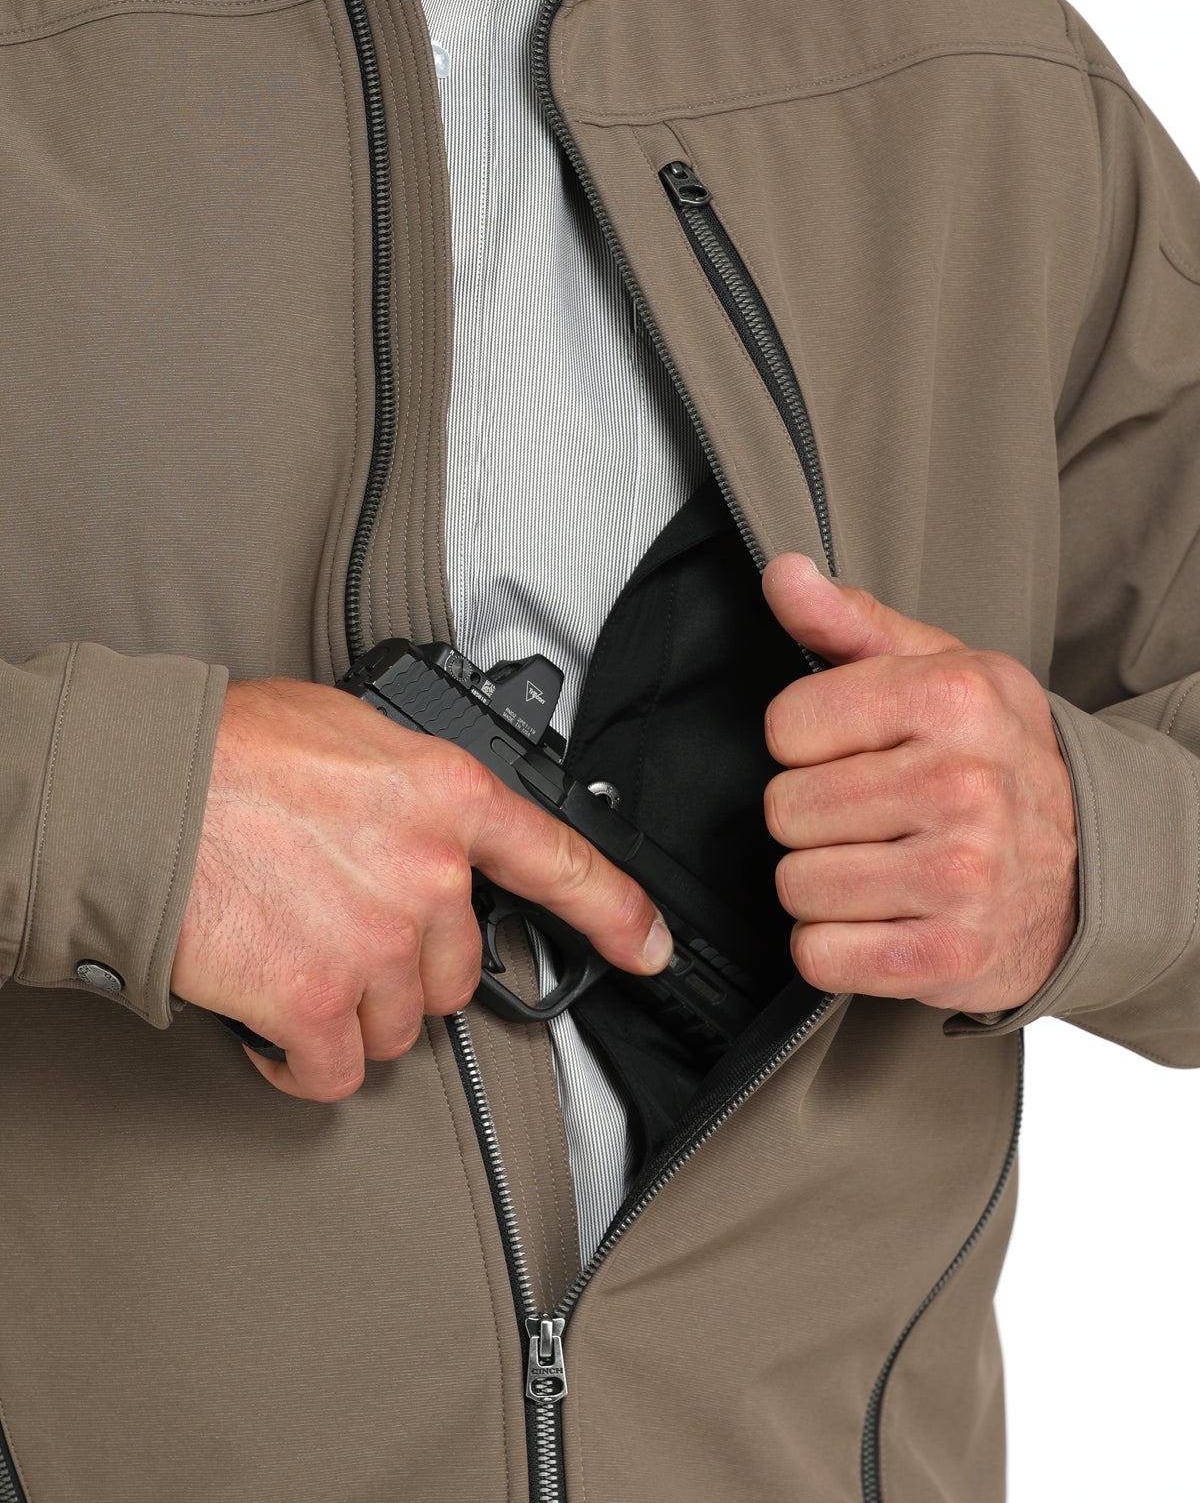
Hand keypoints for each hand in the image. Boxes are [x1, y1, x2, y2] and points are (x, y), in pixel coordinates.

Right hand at [172, 677, 671, 1100]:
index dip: (618, 914)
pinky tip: (273, 1024)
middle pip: (456, 969)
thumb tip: (417, 821)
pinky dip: (304, 1061)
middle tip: (338, 929)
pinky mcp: (318, 1004)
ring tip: (292, 956)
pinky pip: (337, 1071)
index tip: (650, 948)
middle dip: (405, 966)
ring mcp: (379, 944)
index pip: (560, 863)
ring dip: (352, 1011)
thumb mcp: (348, 730)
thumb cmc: (221, 750)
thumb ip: (409, 787)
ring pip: (399, 1025)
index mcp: (446, 795)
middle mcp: (428, 873)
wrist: (135, 792)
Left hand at [761, 556, 1077, 1013]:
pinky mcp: (950, 957)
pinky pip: (820, 956)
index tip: (852, 751)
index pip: (787, 725)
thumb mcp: (940, 670)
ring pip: (797, 884)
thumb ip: (850, 622)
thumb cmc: (994, 758)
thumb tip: (783, 575)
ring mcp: (961, 877)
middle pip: (786, 809)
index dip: (806, 742)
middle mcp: (963, 785)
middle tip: (871, 816)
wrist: (1093, 865)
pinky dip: (836, 947)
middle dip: (813, 817)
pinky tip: (881, 920)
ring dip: (823, 884)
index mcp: (954, 699)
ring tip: (879, 866)